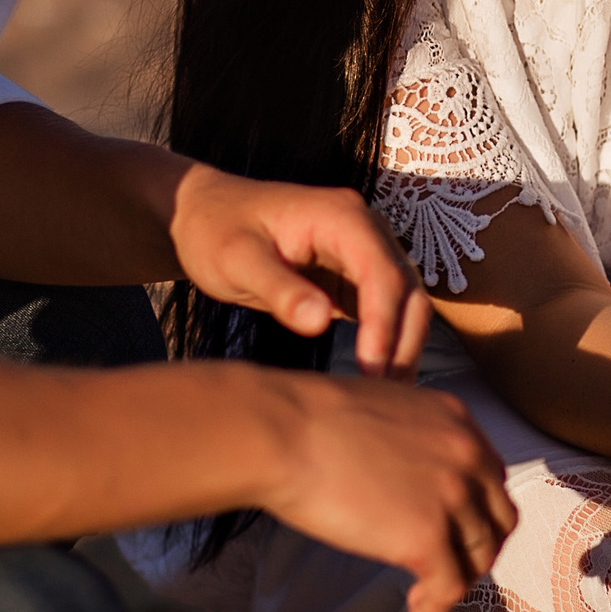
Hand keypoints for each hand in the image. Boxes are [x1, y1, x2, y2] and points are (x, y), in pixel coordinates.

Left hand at [170, 164, 432, 379]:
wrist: (204, 214)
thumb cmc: (216, 231)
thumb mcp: (237, 260)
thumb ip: (279, 289)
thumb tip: (320, 321)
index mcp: (341, 217)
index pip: (382, 273)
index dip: (384, 323)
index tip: (371, 371)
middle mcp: (364, 228)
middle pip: (406, 289)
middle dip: (402, 342)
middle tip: (384, 397)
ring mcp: (363, 250)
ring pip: (404, 301)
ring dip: (401, 346)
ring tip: (383, 396)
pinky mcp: (354, 274)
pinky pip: (384, 308)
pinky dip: (386, 340)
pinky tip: (373, 378)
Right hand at [261, 374, 519, 611]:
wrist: (282, 430)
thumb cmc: (310, 418)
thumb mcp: (384, 408)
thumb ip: (412, 438)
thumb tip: (406, 475)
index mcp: (456, 420)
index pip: (491, 477)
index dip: (476, 511)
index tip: (454, 531)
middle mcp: (466, 455)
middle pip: (498, 518)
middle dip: (477, 548)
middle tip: (450, 567)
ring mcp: (451, 497)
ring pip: (479, 556)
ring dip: (457, 580)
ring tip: (426, 594)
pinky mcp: (426, 536)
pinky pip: (450, 586)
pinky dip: (437, 606)